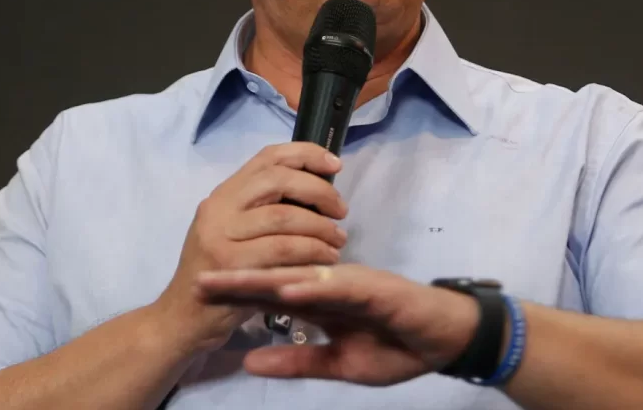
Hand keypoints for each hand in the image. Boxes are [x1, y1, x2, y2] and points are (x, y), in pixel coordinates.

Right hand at [154, 143, 349, 353]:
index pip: (268, 156)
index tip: (335, 165)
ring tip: (338, 241)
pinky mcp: (231, 265)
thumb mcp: (233, 233)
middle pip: (279, 179)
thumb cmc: (218, 276)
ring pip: (285, 216)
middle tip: (341, 211)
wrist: (180, 319)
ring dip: (321, 228)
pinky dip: (312, 252)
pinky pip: (283, 250)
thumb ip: (263, 210)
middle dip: (319, 191)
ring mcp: (221, 235)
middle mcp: (219, 208)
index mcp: (223, 194)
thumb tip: (317, 193)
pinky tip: (327, 261)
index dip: (306, 154)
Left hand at [193, 264, 482, 385]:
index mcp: (318, 302)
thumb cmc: (397, 348)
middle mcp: (328, 284)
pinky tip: (289, 287)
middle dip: (237, 281)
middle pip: (276, 278)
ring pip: (302, 276)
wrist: (446, 340)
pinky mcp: (375, 287)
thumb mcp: (339, 365)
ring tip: (230, 282)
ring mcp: (350, 282)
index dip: (234, 296)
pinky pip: (340, 286)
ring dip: (266, 278)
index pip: (268, 295)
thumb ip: (296, 362)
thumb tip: (248, 362)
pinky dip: (314, 286)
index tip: (196, 296)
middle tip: (197, 282)